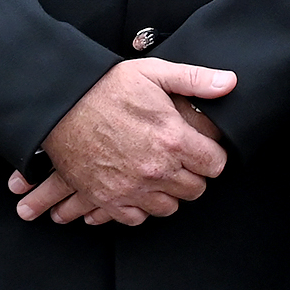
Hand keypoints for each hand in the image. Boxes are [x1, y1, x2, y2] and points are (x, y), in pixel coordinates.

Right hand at [22, 60, 235, 222]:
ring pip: (168, 207)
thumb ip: (196, 79)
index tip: (204, 150)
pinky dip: (138, 207)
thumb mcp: (155, 72)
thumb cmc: (106, 87)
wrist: (60, 104)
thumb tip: (229, 83)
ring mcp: (129, 187)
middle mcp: (155, 169)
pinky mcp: (105, 197)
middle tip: (183, 162)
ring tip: (162, 175)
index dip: (213, 156)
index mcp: (173, 139)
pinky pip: (134, 218)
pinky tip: (138, 190)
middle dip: (193, 176)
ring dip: (168, 193)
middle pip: (195, 190)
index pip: (215, 165)